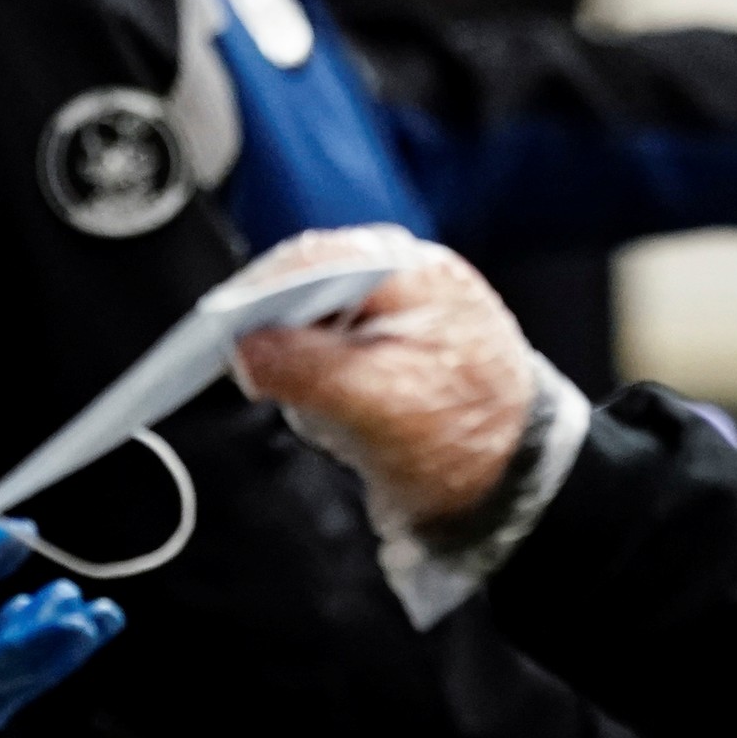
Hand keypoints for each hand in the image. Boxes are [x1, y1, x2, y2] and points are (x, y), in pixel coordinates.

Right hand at [233, 240, 537, 529]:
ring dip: (297, 353)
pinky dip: (316, 371)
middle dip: (273, 326)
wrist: (519, 479)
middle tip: (246, 370)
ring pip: (313, 312)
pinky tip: (328, 406)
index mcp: (407, 271)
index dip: (256, 292)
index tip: (216, 330)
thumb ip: (307, 370)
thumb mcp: (379, 406)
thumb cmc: (465, 439)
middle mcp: (402, 273)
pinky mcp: (392, 339)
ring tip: (308, 400)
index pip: (310, 258)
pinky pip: (331, 342)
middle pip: (305, 281)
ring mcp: (398, 304)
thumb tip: (241, 350)